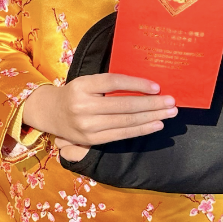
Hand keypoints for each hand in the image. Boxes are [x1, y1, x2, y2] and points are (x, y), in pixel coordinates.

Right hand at [22, 75, 176, 161]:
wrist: (50, 113)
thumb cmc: (75, 94)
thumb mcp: (86, 83)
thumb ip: (109, 85)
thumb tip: (146, 87)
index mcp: (82, 86)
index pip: (113, 82)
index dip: (136, 84)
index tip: (157, 86)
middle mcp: (82, 106)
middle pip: (124, 104)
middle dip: (152, 104)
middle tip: (172, 102)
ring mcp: (86, 125)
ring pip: (125, 121)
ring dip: (151, 117)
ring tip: (169, 113)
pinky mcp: (90, 139)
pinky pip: (121, 134)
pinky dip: (141, 129)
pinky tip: (156, 125)